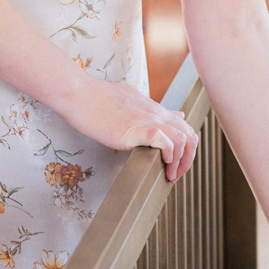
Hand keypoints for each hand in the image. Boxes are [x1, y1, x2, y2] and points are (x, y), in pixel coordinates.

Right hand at [51, 74, 197, 182]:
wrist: (79, 94)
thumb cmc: (98, 98)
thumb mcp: (131, 99)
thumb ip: (149, 108)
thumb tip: (163, 111)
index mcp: (154, 110)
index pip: (185, 127)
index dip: (187, 148)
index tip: (176, 164)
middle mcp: (155, 114)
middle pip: (189, 135)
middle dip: (188, 159)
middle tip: (176, 174)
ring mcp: (146, 121)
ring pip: (182, 139)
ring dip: (179, 161)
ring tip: (169, 174)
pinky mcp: (133, 129)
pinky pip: (162, 140)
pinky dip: (167, 153)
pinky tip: (161, 162)